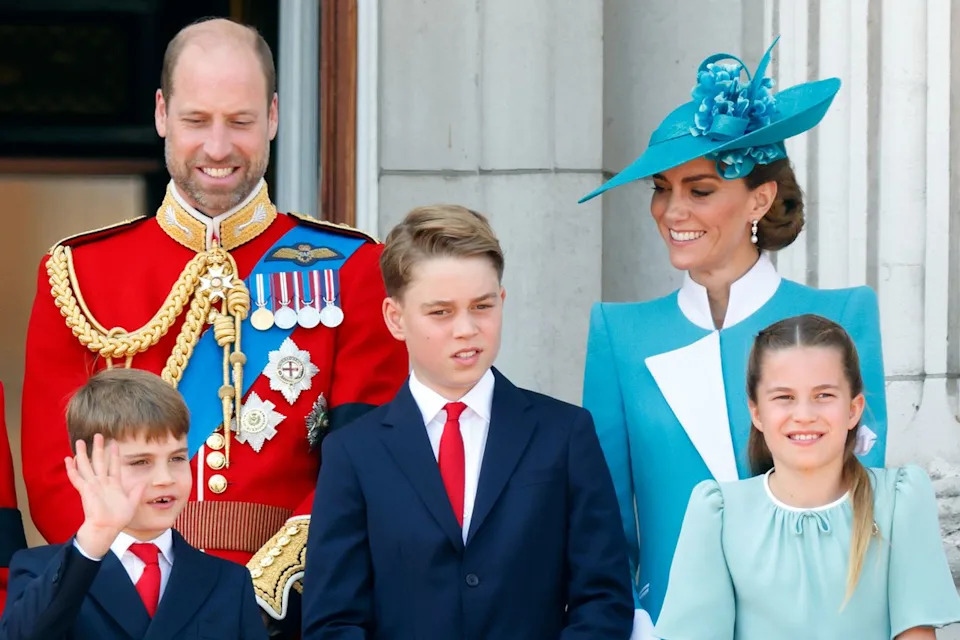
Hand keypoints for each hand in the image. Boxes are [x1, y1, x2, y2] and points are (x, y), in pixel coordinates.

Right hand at [66, 434, 145, 558]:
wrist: (107, 528)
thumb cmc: (118, 518)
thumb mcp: (132, 503)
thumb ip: (137, 492)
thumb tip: (146, 481)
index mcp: (113, 484)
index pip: (113, 465)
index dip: (114, 455)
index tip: (115, 444)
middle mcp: (102, 483)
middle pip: (99, 461)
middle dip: (98, 448)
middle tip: (98, 435)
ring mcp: (93, 485)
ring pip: (86, 466)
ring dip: (83, 454)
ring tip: (80, 442)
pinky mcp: (85, 490)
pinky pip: (77, 478)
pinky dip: (72, 468)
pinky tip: (68, 459)